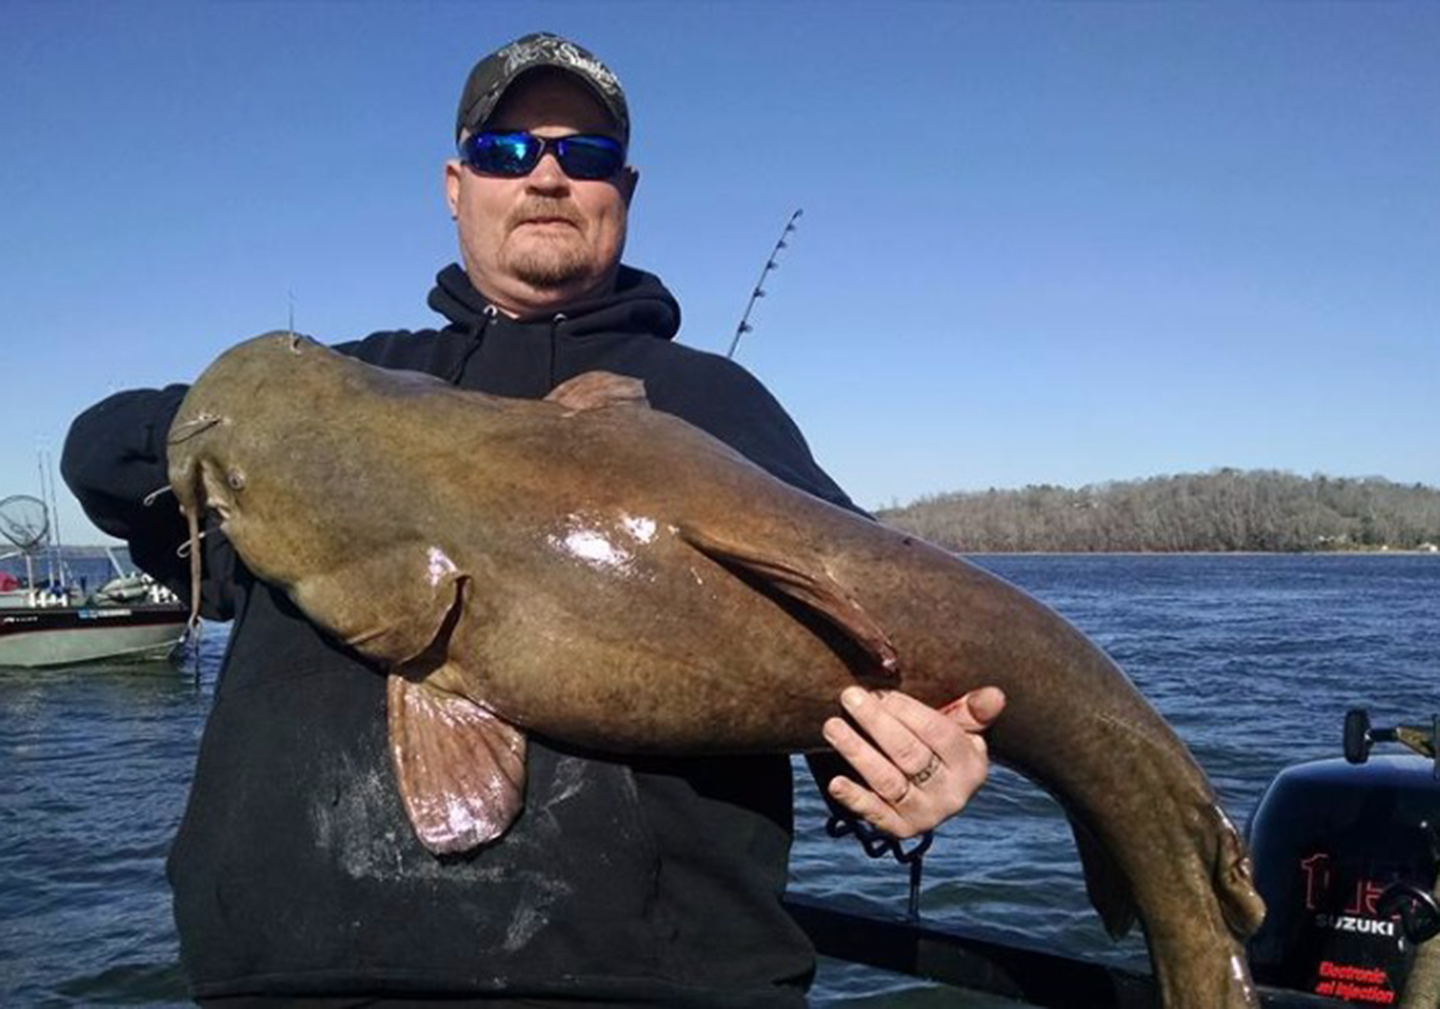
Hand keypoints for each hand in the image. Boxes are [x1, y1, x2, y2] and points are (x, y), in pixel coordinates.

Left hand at [821, 685, 1004, 838]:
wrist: (938, 790)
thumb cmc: (943, 746)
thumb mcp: (963, 728)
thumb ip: (973, 710)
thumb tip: (996, 694)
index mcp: (971, 765)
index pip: (939, 733)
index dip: (908, 711)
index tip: (880, 691)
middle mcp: (952, 795)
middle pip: (910, 755)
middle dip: (877, 723)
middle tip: (849, 696)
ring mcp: (926, 814)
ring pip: (888, 782)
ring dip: (858, 753)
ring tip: (833, 727)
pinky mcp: (902, 829)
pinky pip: (875, 813)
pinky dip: (854, 798)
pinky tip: (835, 782)